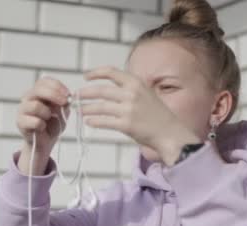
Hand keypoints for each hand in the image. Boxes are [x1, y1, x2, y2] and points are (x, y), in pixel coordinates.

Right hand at [17, 76, 70, 152]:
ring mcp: (22, 109)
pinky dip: (42, 125)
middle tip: (64, 102)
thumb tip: (66, 99)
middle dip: (54, 95)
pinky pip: (35, 121)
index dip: (57, 86)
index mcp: (38, 92)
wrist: (45, 142)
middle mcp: (28, 97)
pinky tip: (42, 128)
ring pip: (35, 106)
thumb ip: (63, 104)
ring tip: (48, 119)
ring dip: (47, 113)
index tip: (68, 94)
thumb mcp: (62, 112)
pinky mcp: (20, 122)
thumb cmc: (53, 124)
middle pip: (38, 90)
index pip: (44, 81)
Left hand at [76, 66, 200, 152]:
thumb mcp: (146, 94)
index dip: (95, 73)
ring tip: (79, 111)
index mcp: (136, 83)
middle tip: (76, 96)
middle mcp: (132, 94)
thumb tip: (107, 88)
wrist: (170, 133)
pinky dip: (94, 121)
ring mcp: (129, 109)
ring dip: (86, 108)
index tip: (86, 77)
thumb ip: (129, 89)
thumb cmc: (157, 115)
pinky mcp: (126, 125)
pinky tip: (88, 121)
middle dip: (85, 93)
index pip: (111, 72)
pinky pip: (104, 122)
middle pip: (101, 90)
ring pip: (100, 107)